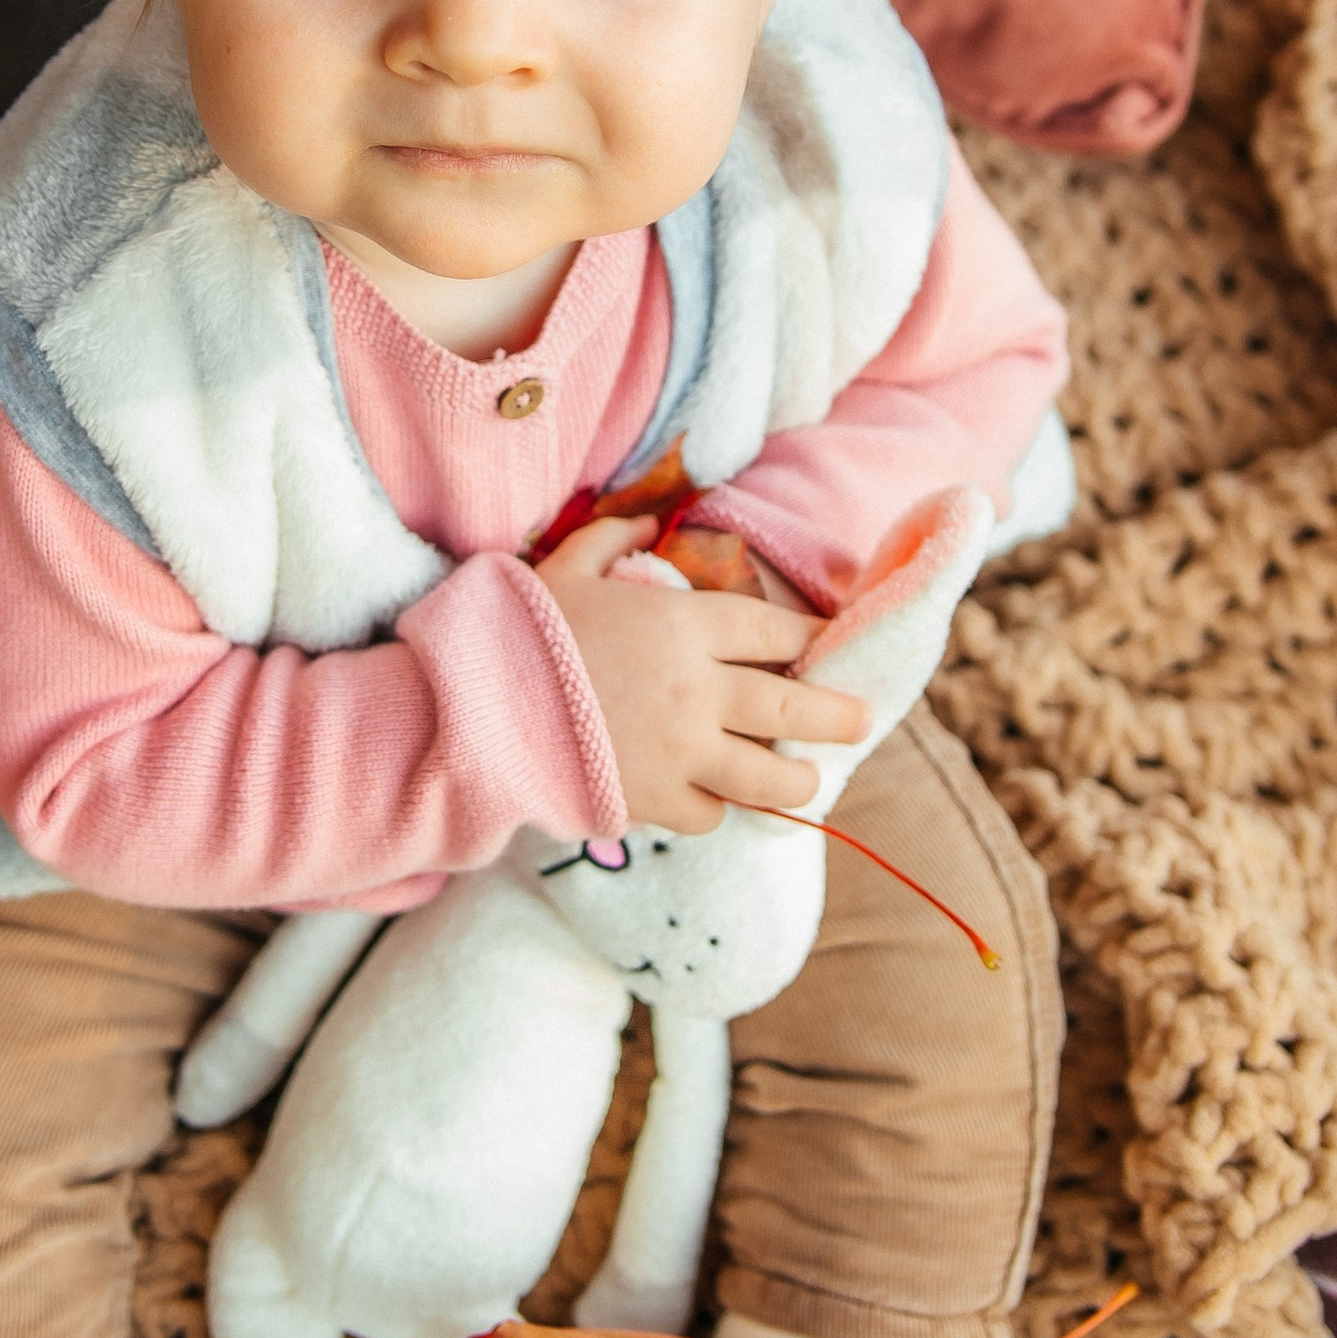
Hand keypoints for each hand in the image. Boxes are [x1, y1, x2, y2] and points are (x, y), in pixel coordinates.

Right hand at [537, 515, 862, 831]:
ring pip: (770, 775)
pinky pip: (711, 812)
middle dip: (838, 714)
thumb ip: (613, 541)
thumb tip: (645, 526)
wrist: (475, 713)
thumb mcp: (565, 567)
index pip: (776, 631)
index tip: (820, 645)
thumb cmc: (519, 632)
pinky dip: (717, 805)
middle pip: (795, 705)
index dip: (807, 638)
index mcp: (686, 625)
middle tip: (861, 718)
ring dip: (796, 779)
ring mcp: (683, 751)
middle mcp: (700, 690)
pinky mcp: (655, 800)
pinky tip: (713, 794)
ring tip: (807, 779)